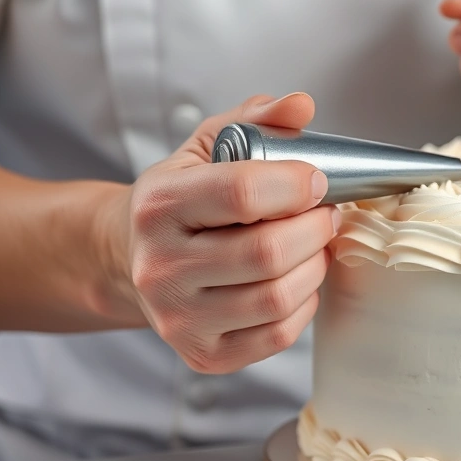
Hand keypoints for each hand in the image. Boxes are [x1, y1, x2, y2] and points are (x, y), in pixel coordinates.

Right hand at [102, 93, 339, 373]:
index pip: (241, 193)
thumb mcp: (208, 148)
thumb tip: (301, 105)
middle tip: (326, 214)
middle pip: (267, 253)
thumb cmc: (181, 201)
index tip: (317, 181)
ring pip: (277, 297)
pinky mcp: (204, 354)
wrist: (133, 260)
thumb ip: (257, 120)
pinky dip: (304, 305)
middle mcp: (160, 267)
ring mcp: (179, 318)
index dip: (295, 185)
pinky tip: (297, 280)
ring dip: (315, 266)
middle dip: (316, 229)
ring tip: (315, 245)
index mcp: (159, 205)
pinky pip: (278, 336)